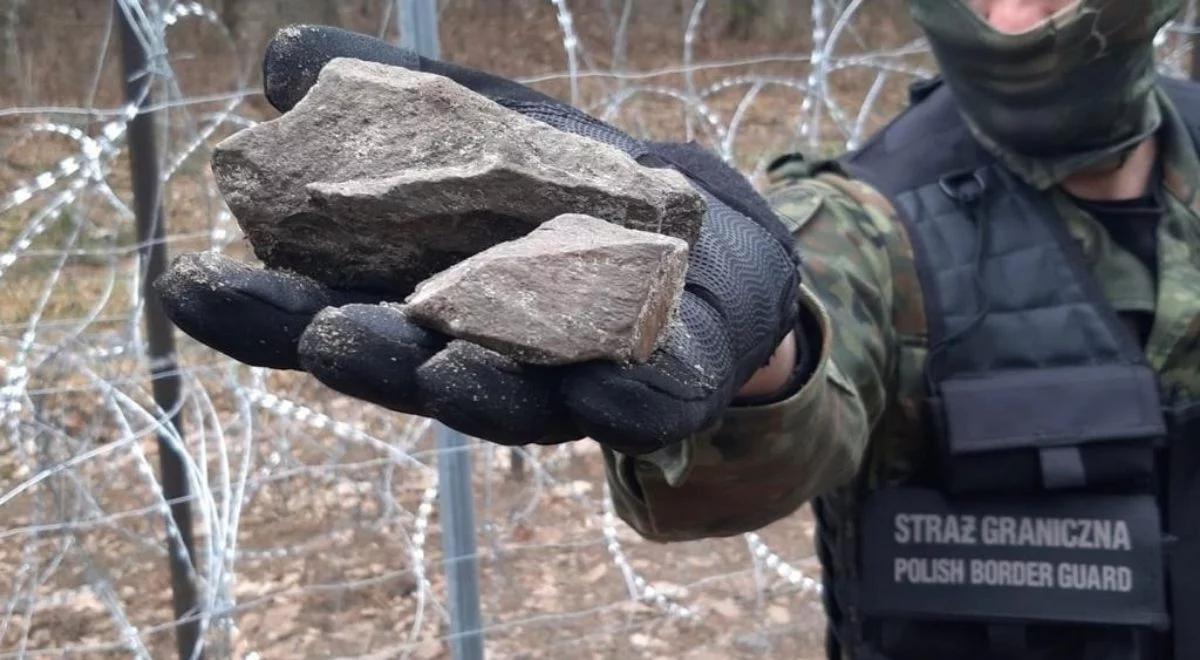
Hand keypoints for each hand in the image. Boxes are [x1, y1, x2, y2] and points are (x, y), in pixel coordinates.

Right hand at [157, 25, 801, 453]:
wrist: (705, 239)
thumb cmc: (573, 192)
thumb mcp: (482, 127)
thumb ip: (392, 102)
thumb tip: (280, 62)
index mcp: (424, 303)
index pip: (327, 313)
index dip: (261, 312)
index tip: (190, 288)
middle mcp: (481, 354)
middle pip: (411, 367)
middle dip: (366, 355)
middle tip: (321, 336)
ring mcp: (570, 379)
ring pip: (515, 396)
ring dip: (478, 385)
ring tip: (444, 367)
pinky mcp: (658, 388)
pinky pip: (639, 397)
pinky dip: (619, 391)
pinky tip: (601, 381)